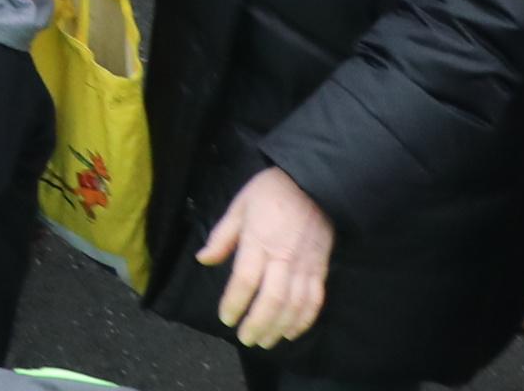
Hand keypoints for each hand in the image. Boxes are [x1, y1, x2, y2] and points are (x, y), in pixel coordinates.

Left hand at [200, 165, 337, 350]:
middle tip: (245, 339)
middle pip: (271, 299)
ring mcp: (305, 265)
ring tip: (265, 341)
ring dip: (279, 327)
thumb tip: (203, 260)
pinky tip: (292, 331)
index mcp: (259, 240)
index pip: (245, 280)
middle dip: (256, 324)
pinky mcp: (321, 269)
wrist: (313, 182)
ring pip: (294, 305)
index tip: (225, 319)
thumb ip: (222, 236)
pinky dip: (304, 320)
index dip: (234, 303)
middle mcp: (283, 257)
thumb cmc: (270, 190)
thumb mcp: (239, 205)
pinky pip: (315, 300)